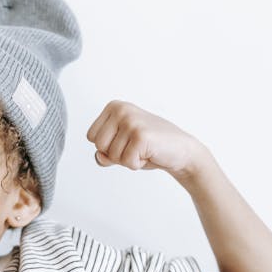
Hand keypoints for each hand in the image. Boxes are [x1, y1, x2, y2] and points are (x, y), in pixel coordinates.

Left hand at [86, 100, 204, 177]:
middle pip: (99, 146)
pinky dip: (138, 164)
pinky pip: (127, 162)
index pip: (91, 137)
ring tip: (144, 150)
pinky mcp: (141, 135)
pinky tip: (150, 153)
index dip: (107, 147)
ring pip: (112, 156)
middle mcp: (121, 110)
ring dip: (129, 160)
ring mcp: (131, 121)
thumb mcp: (121, 148)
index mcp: (114, 107)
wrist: (181, 150)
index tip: (126, 141)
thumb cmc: (149, 148)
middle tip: (135, 147)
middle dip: (116, 154)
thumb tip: (99, 156)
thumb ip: (104, 153)